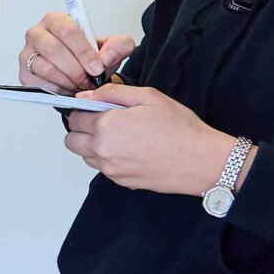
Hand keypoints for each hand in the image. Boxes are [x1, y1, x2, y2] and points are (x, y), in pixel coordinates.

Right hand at [20, 11, 136, 94]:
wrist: (82, 74)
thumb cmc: (91, 57)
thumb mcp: (112, 48)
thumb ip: (119, 46)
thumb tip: (106, 56)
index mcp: (56, 20)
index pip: (67, 30)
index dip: (83, 51)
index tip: (97, 67)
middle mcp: (37, 34)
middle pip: (53, 49)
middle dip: (76, 69)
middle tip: (89, 79)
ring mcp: (27, 54)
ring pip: (45, 68)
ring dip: (67, 80)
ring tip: (81, 84)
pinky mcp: (24, 74)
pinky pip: (40, 83)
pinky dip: (58, 89)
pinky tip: (69, 88)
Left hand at [61, 85, 241, 195]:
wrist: (202, 160)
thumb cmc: (180, 128)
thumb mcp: (148, 97)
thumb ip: (112, 92)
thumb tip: (86, 95)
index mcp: (106, 126)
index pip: (74, 117)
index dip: (83, 110)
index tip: (95, 108)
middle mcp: (103, 150)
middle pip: (72, 140)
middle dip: (82, 129)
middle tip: (103, 121)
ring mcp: (111, 169)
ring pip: (84, 156)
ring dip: (93, 145)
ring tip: (120, 136)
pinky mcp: (121, 181)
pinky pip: (102, 169)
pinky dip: (108, 159)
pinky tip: (130, 150)